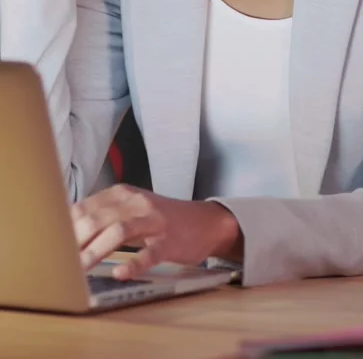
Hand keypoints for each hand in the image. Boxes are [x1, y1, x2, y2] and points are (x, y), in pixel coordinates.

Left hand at [71, 184, 242, 279]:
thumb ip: (104, 215)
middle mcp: (136, 203)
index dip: (67, 227)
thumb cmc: (162, 219)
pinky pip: (150, 252)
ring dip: (96, 251)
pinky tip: (121, 273)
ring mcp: (154, 221)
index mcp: (123, 194)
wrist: (204, 222)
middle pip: (98, 218)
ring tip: (81, 269)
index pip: (86, 207)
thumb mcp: (132, 208)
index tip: (53, 245)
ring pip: (119, 231)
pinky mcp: (169, 241)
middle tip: (61, 262)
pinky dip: (134, 263)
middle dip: (76, 241)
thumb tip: (69, 230)